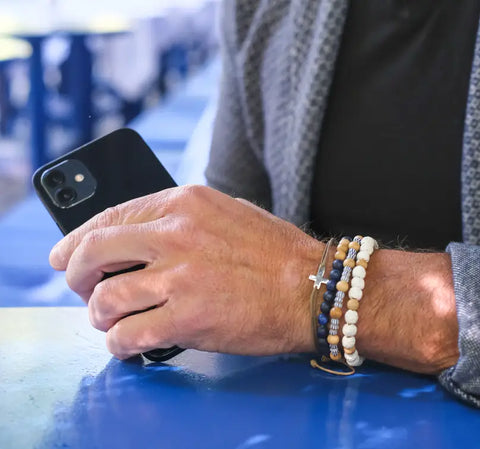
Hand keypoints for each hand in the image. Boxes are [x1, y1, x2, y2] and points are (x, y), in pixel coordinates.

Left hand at [49, 185, 323, 358]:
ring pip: (106, 298)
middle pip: (94, 252)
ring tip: (111, 321)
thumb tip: (141, 235)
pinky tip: (129, 343)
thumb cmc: (274, 253)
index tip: (65, 256)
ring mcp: (180, 277)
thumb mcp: (226, 213)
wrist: (314, 286)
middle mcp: (175, 234)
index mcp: (184, 203)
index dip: (78, 239)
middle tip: (83, 290)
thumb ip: (181, 218)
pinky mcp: (188, 318)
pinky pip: (128, 334)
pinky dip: (120, 343)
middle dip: (78, 276)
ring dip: (100, 315)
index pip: (111, 217)